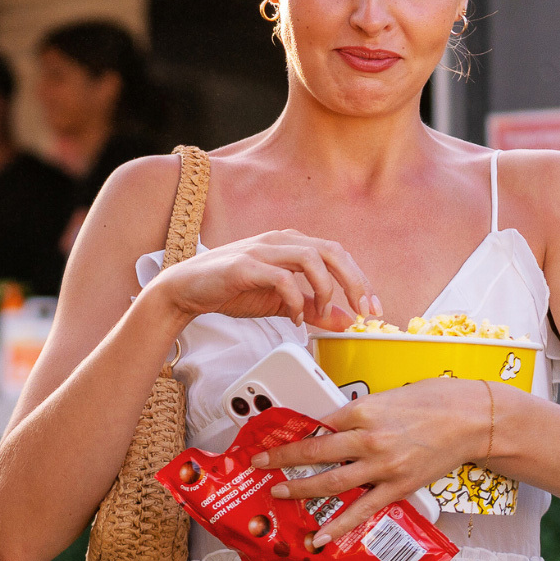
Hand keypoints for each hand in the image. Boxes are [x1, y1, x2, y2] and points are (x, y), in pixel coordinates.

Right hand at [152, 229, 378, 329]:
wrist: (187, 289)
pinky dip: (295, 300)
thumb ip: (313, 308)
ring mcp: (262, 250)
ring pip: (310, 257)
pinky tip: (293, 317)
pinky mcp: (245, 265)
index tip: (372, 309)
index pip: (338, 254)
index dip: (360, 280)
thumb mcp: (281, 302)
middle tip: (362, 311)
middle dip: (353, 282)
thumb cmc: (232, 289)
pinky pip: (281, 278)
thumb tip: (345, 319)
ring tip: (319, 313)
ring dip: (324, 289)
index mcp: (291, 244)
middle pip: (331, 250)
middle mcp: (280, 240)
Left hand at [252, 379, 492, 544]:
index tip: (275, 437)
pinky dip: (340, 525)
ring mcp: (383, 467)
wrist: (473, 419)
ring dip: (300, 489)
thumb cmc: (434, 400)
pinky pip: (363, 510)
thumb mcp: (387, 396)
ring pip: (331, 483)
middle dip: (282, 459)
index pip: (318, 423)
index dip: (294, 432)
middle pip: (315, 453)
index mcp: (362, 411)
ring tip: (277, 493)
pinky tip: (320, 536)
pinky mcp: (398, 488)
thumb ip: (358, 413)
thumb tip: (332, 425)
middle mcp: (368, 439)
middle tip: (259, 463)